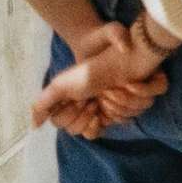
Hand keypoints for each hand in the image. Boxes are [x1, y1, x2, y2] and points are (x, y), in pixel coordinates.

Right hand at [34, 22, 169, 134]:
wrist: (121, 51)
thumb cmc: (90, 68)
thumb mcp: (61, 84)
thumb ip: (44, 104)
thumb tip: (34, 127)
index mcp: (88, 110)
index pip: (81, 130)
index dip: (79, 120)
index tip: (81, 102)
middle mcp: (107, 109)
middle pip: (101, 127)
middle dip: (96, 111)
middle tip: (95, 98)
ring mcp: (127, 103)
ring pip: (124, 118)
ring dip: (119, 101)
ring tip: (114, 87)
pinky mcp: (147, 93)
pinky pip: (145, 106)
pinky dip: (139, 93)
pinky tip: (131, 84)